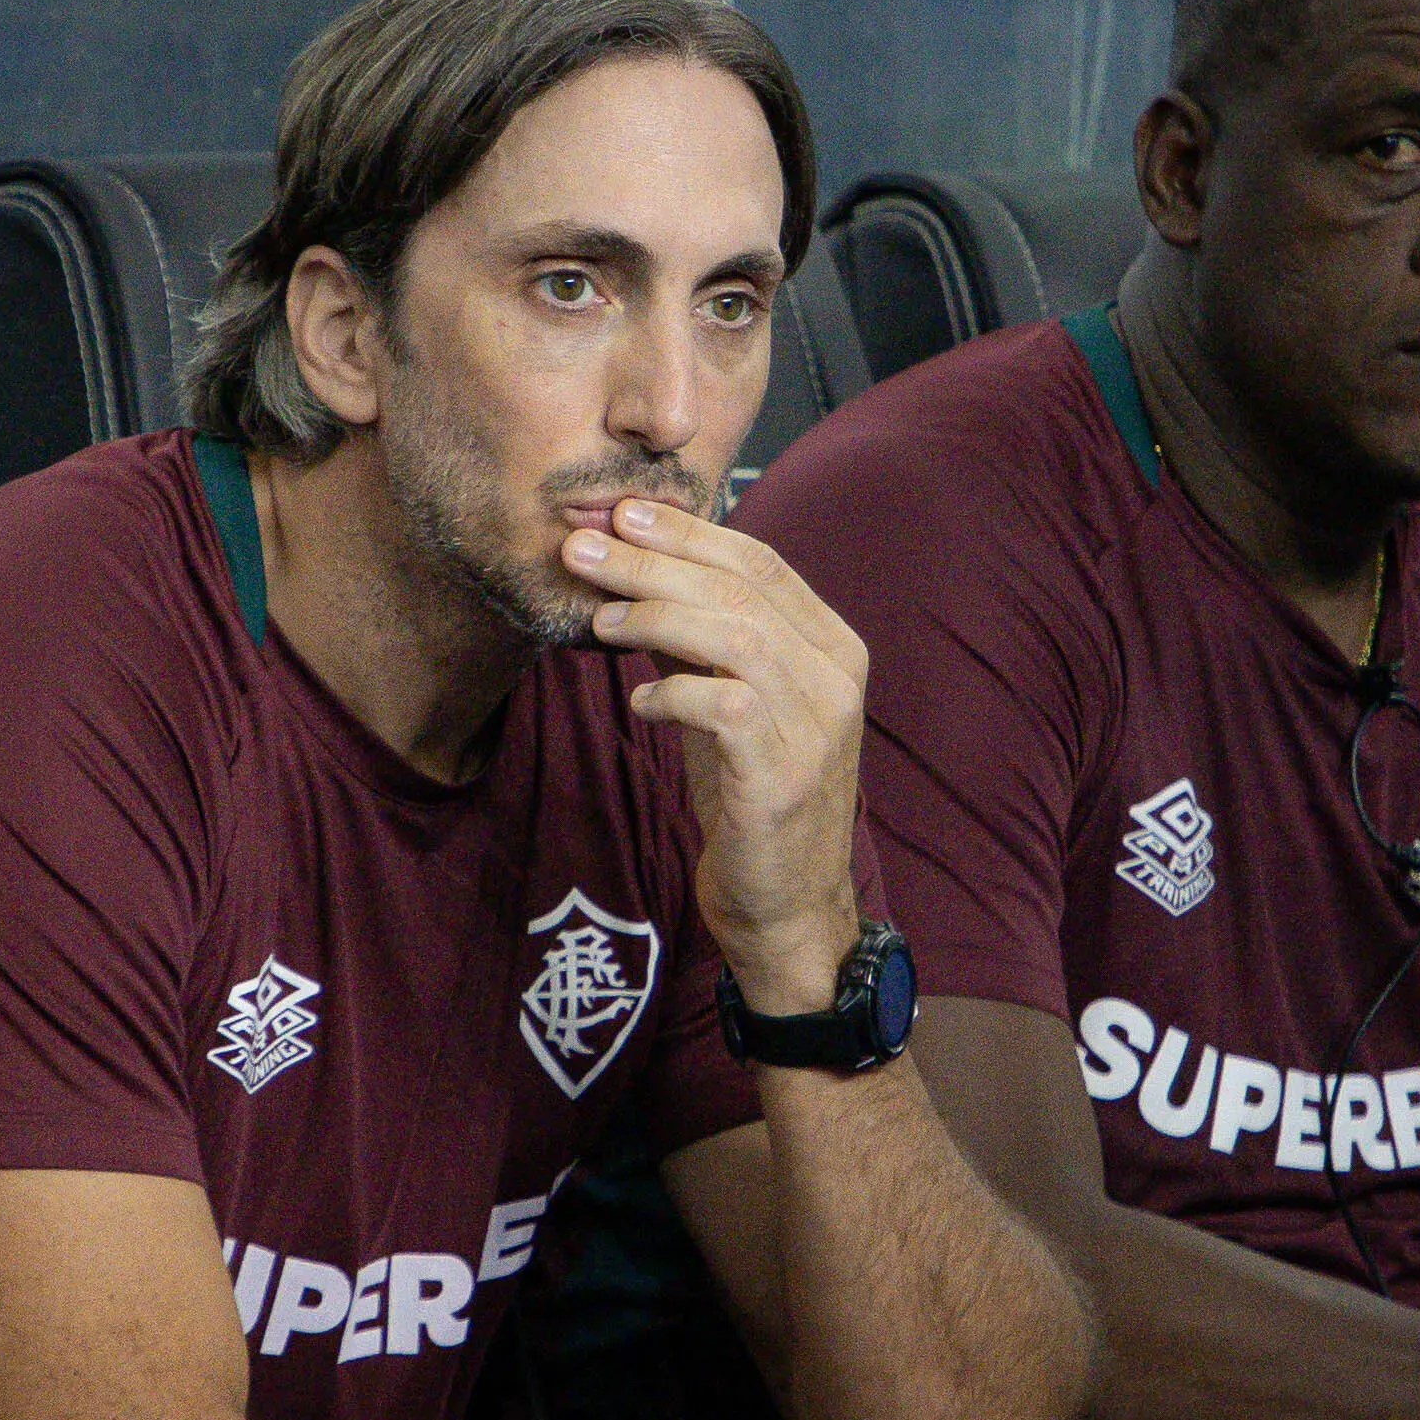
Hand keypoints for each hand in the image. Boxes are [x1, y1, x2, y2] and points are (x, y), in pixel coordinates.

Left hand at [567, 500, 866, 1013]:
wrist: (785, 907)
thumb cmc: (750, 801)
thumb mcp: (727, 705)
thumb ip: (700, 643)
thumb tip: (636, 572)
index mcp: (832, 648)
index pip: (760, 563)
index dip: (689, 533)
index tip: (622, 512)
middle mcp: (838, 675)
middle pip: (741, 589)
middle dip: (654, 560)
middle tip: (582, 545)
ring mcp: (820, 724)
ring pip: (735, 634)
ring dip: (654, 616)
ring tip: (597, 619)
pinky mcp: (786, 772)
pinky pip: (724, 704)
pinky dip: (672, 692)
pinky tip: (639, 700)